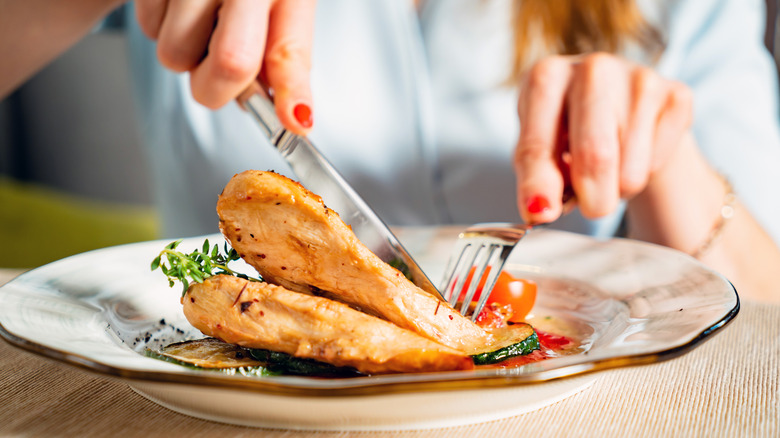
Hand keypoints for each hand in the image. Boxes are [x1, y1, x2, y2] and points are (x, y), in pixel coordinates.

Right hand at [135, 0, 315, 133]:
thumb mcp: (285, 2)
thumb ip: (287, 58)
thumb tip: (295, 117)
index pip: (285, 52)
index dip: (292, 94)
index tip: (295, 122)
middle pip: (227, 66)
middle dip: (219, 86)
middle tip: (223, 63)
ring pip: (174, 56)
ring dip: (186, 54)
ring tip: (203, 19)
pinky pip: (146, 28)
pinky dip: (161, 27)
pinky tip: (180, 3)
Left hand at [513, 53, 692, 223]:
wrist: (620, 103)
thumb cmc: (568, 129)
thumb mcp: (541, 148)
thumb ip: (537, 178)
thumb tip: (539, 212)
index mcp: (545, 77)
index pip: (538, 143)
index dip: (538, 185)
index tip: (540, 214)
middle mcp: (592, 69)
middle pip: (595, 156)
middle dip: (592, 199)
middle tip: (591, 207)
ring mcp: (638, 78)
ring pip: (630, 171)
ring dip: (618, 188)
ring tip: (610, 169)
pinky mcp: (676, 95)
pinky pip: (658, 164)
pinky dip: (645, 174)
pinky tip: (636, 151)